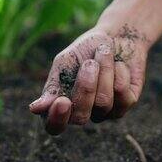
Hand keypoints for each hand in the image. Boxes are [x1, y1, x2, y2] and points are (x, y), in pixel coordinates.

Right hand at [29, 24, 149, 134]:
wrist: (117, 35)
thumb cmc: (86, 49)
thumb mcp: (65, 62)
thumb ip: (53, 85)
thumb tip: (35, 109)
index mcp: (62, 104)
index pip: (54, 127)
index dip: (57, 119)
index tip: (62, 101)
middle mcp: (84, 112)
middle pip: (81, 117)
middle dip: (86, 87)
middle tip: (89, 63)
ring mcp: (106, 111)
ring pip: (103, 102)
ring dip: (105, 71)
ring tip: (104, 54)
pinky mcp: (126, 103)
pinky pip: (122, 95)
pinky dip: (120, 72)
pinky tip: (119, 64)